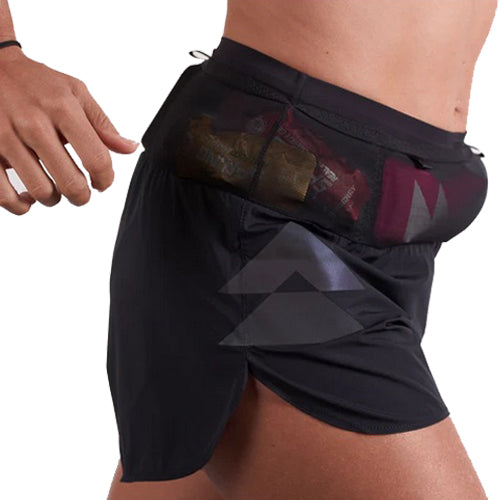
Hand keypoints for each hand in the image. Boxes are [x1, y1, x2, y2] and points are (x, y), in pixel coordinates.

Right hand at [0, 48, 138, 214]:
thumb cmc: (37, 82)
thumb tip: (130, 148)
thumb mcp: (76, 92)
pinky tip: (27, 198)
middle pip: (71, 183)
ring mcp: (4, 137)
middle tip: (80, 192)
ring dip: (53, 199)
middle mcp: (34, 124)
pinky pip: (3, 194)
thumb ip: (102, 125)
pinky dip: (19, 205)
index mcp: (62, 108)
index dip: (106, 180)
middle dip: (82, 196)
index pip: (97, 159)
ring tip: (54, 190)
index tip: (102, 183)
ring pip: (41, 192)